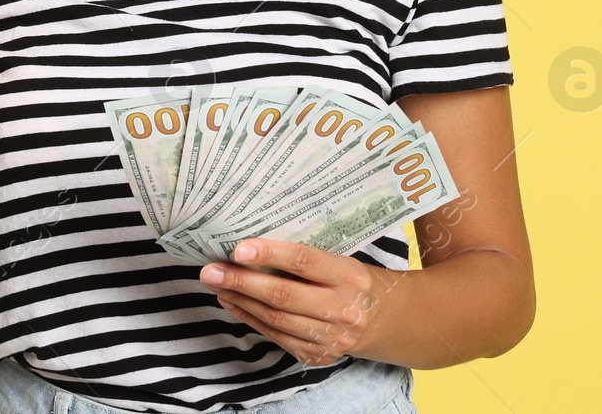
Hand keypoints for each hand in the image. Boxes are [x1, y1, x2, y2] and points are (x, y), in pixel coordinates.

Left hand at [199, 240, 395, 366]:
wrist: (390, 321)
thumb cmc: (358, 281)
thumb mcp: (345, 261)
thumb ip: (309, 259)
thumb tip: (257, 246)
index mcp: (350, 276)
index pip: (305, 262)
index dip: (270, 254)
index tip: (239, 247)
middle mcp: (342, 309)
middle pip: (283, 295)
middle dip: (242, 282)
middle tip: (211, 270)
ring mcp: (331, 337)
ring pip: (276, 319)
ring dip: (241, 302)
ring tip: (216, 284)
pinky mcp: (320, 355)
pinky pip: (278, 337)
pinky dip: (252, 320)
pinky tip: (235, 304)